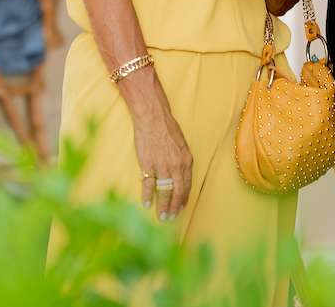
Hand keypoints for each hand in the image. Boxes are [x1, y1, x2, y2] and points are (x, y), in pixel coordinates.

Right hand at [133, 103, 193, 221]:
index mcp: (186, 160)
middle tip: (170, 218)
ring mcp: (162, 166)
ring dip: (163, 205)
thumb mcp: (181, 145)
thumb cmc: (166, 128)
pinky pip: (148, 184)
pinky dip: (147, 195)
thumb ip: (181, 161)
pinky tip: (147, 204)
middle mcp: (176, 166)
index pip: (187, 185)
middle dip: (174, 207)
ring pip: (164, 191)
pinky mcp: (148, 164)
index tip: (180, 208)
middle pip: (177, 192)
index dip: (183, 199)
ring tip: (161, 216)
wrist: (152, 117)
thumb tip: (180, 176)